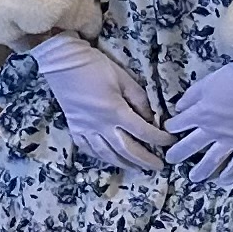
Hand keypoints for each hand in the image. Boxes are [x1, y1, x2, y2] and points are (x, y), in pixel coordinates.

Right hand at [27, 30, 163, 172]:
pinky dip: (100, 157)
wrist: (62, 63)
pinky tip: (109, 159)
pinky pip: (88, 149)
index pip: (144, 132)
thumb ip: (139, 100)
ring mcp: (85, 129)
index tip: (170, 141)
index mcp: (116, 111)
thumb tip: (150, 118)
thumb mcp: (124, 78)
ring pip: (107, 154)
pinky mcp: (74, 128)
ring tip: (137, 169)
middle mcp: (101, 125)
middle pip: (127, 150)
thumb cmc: (95, 66)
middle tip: (159, 166)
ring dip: (124, 164)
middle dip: (145, 160)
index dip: (160, 139)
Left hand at [165, 49, 232, 178]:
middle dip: (177, 154)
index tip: (169, 130)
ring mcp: (231, 141)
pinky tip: (222, 182)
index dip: (171, 127)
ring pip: (211, 161)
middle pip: (189, 146)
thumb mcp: (207, 82)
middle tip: (170, 160)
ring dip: (200, 171)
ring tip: (193, 178)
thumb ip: (191, 97)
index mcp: (200, 113)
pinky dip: (229, 175)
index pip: (178, 124)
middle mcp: (212, 131)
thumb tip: (178, 108)